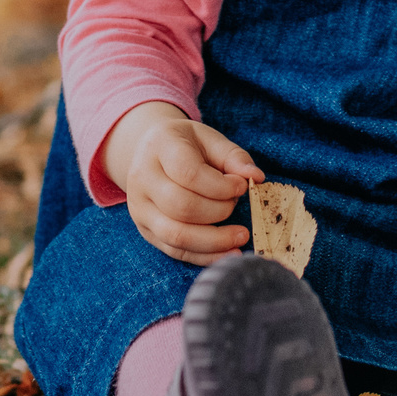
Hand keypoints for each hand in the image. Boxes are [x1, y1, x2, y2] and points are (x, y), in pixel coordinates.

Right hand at [99, 101, 265, 264]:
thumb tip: (256, 176)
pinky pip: (175, 251)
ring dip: (214, 240)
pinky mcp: (146, 230)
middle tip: (235, 204)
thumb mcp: (209, 139)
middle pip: (182, 206)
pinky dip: (205, 256)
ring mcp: (140, 208)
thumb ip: (233, 156)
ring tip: (241, 236)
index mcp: (159, 147)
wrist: (150, 153)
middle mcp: (142, 178)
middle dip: (219, 211)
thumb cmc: (185, 145)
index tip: (241, 186)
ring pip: (176, 235)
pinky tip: (228, 252)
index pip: (188, 173)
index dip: (220, 186)